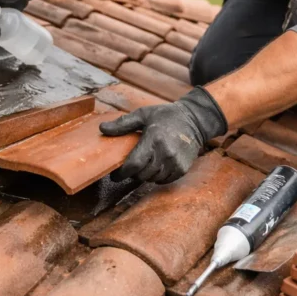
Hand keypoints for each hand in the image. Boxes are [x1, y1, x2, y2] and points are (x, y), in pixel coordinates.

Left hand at [100, 87, 227, 183]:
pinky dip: (157, 177)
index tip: (114, 175)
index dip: (122, 173)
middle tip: (129, 166)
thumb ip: (123, 123)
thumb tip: (102, 129)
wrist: (194, 120)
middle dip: (133, 173)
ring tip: (144, 163)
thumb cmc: (166, 116)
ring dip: (145, 175)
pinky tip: (156, 165)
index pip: (134, 164)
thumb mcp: (143, 115)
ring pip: (152, 179)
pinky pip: (164, 180)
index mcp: (154, 139)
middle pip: (142, 174)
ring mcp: (175, 162)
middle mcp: (166, 153)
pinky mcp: (183, 169)